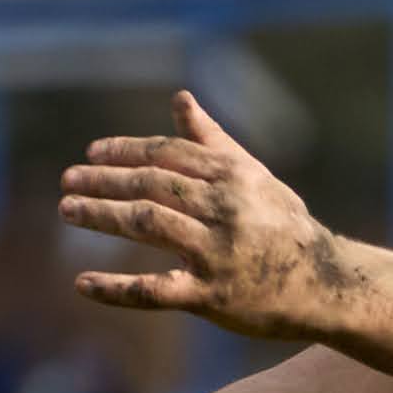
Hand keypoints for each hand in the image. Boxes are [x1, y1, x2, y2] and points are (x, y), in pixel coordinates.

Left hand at [58, 94, 352, 341]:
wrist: (325, 284)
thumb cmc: (283, 225)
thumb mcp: (253, 176)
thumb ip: (211, 139)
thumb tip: (180, 97)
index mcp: (233, 176)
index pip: (167, 154)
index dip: (126, 150)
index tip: (92, 153)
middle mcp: (224, 208)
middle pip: (151, 185)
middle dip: (105, 180)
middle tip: (67, 180)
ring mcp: (217, 252)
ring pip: (147, 225)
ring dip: (102, 215)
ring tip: (69, 210)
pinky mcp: (211, 295)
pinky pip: (154, 291)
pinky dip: (115, 289)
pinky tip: (81, 283)